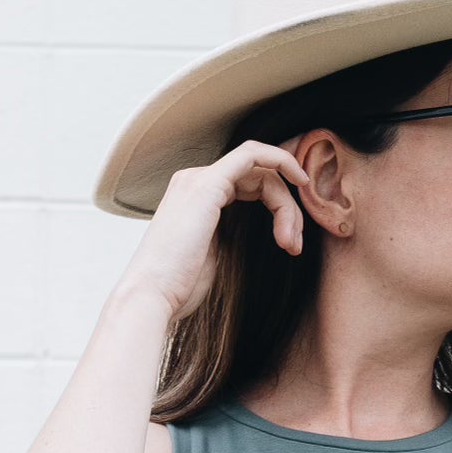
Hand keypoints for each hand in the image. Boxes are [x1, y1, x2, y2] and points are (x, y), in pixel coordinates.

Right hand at [120, 138, 314, 325]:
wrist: (151, 296)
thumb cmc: (179, 288)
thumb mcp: (214, 257)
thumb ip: (232, 237)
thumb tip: (261, 236)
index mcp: (195, 199)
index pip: (247, 186)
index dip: (278, 207)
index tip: (293, 240)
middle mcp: (194, 183)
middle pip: (258, 178)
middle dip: (287, 209)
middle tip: (295, 246)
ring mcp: (198, 180)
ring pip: (261, 172)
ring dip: (287, 205)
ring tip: (292, 243)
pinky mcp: (207, 185)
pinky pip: (252, 156)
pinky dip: (280, 160)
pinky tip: (300, 179)